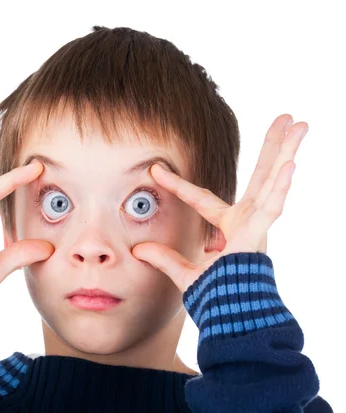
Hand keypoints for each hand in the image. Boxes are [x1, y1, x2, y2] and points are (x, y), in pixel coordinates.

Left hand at [131, 114, 307, 292]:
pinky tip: (290, 164)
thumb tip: (138, 249)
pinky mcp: (258, 237)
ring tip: (299, 124)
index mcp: (229, 226)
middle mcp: (247, 221)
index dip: (176, 184)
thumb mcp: (184, 273)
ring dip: (284, 152)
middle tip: (285, 118)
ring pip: (272, 182)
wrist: (229, 318)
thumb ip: (164, 258)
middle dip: (272, 146)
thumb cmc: (215, 296)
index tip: (154, 170)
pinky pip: (272, 210)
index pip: (200, 198)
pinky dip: (281, 188)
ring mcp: (256, 226)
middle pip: (259, 175)